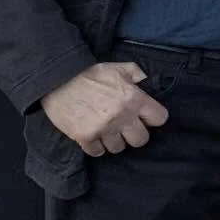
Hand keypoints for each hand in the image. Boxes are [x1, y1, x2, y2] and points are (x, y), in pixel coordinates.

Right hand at [40, 62, 168, 157]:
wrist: (60, 80)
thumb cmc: (92, 73)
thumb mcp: (121, 67)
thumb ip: (139, 76)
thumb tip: (149, 84)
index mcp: (134, 98)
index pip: (160, 118)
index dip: (154, 117)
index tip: (146, 116)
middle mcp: (122, 116)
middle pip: (141, 140)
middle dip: (136, 133)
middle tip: (127, 127)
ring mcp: (103, 129)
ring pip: (119, 148)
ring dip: (116, 140)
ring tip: (109, 130)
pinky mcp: (85, 138)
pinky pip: (98, 152)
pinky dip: (97, 146)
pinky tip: (96, 136)